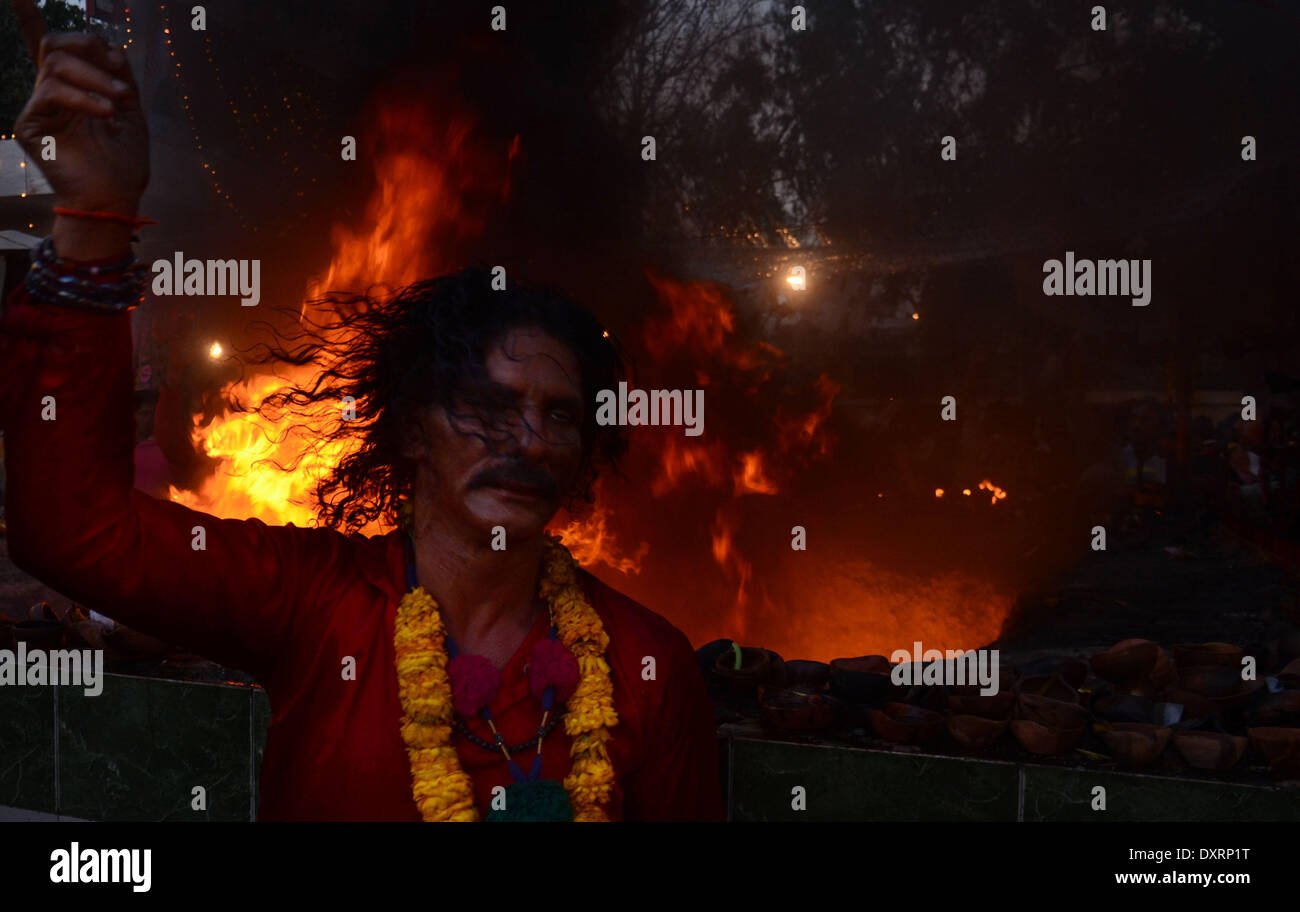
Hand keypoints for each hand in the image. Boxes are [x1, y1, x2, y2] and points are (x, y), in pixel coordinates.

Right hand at [14, 29, 149, 214]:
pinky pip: (52, 91)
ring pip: (56, 64)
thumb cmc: (124, 160)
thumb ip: (118, 75)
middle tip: (116, 69)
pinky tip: (105, 112)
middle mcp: (52, 93)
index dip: (28, 17)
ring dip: (94, 76)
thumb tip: (108, 44)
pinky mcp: (30, 124)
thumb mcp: (131, 109)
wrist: (115, 196)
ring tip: (117, 99)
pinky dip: (83, 97)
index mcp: (74, 88)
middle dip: (89, 47)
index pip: (52, 48)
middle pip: (56, 45)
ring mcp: (39, 107)